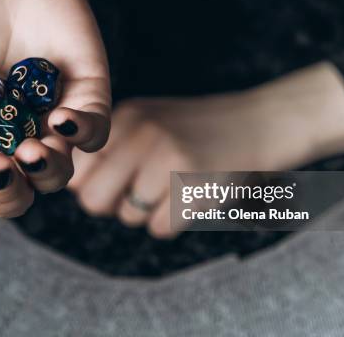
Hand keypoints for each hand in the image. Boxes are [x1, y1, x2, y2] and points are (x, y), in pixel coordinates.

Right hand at [0, 0, 109, 294]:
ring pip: (59, 172)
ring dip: (44, 167)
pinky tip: (57, 118)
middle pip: (17, 197)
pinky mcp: (86, 98)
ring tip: (26, 144)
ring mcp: (50, 125)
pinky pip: (94, 131)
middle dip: (7, 195)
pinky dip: (79, 131)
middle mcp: (13, 146)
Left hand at [69, 62, 343, 237]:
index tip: (115, 182)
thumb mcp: (152, 121)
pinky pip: (160, 228)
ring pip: (128, 216)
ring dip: (149, 212)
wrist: (266, 121)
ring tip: (176, 186)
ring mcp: (167, 155)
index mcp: (125, 116)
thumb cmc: (203, 130)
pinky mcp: (193, 182)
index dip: (92, 184)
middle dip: (113, 205)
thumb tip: (77, 189)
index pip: (78, 171)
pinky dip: (174, 221)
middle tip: (141, 193)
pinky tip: (194, 195)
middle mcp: (140, 132)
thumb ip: (113, 149)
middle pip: (93, 199)